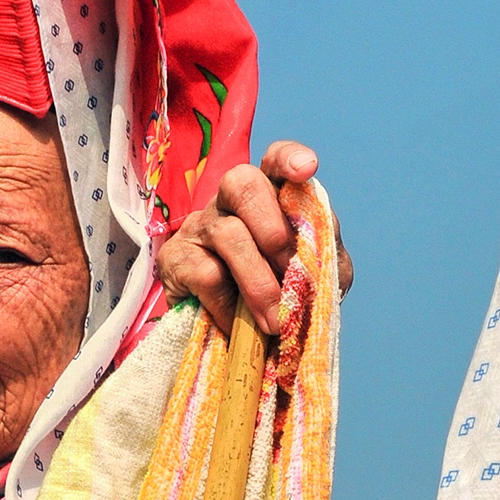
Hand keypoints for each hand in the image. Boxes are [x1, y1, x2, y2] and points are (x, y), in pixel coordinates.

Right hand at [154, 141, 352, 337]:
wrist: (237, 341)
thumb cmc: (279, 296)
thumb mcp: (314, 279)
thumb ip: (325, 259)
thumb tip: (320, 257)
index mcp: (268, 196)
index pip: (274, 160)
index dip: (288, 158)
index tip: (306, 169)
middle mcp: (230, 201)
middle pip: (242, 182)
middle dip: (273, 229)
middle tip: (290, 272)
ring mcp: (199, 225)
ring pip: (228, 234)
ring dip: (259, 284)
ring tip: (275, 322)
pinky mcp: (174, 258)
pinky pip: (206, 275)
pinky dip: (230, 307)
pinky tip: (240, 326)